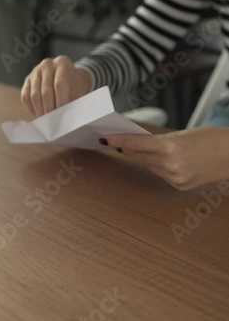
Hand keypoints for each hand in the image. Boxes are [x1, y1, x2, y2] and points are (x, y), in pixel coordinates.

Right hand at [21, 55, 91, 116]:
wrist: (68, 76)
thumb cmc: (75, 86)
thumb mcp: (79, 91)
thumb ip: (72, 102)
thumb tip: (65, 118)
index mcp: (63, 63)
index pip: (59, 84)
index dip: (60, 102)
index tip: (61, 115)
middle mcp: (47, 64)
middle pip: (45, 91)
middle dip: (49, 109)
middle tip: (52, 121)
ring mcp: (35, 71)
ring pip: (34, 95)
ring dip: (40, 110)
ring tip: (45, 119)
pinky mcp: (27, 79)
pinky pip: (25, 96)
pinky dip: (31, 107)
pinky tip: (38, 113)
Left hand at [104, 127, 228, 190]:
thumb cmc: (212, 139)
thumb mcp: (184, 134)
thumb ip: (161, 141)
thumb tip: (140, 144)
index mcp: (171, 147)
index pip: (137, 144)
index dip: (120, 141)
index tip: (107, 138)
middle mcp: (171, 165)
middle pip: (141, 156)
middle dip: (129, 148)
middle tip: (117, 141)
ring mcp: (175, 178)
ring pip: (150, 166)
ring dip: (143, 157)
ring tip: (136, 148)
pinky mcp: (180, 186)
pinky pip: (161, 175)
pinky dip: (158, 167)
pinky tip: (159, 160)